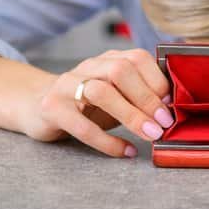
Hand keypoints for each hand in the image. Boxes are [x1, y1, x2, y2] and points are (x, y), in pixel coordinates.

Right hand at [26, 48, 173, 157]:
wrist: (35, 103)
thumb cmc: (86, 102)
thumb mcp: (114, 92)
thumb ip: (138, 93)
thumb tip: (172, 108)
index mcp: (108, 59)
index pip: (137, 58)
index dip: (157, 81)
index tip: (172, 104)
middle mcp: (88, 67)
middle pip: (121, 71)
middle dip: (147, 97)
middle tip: (164, 122)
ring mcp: (67, 85)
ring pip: (101, 92)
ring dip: (131, 115)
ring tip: (150, 135)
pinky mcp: (52, 108)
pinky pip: (82, 125)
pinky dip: (107, 141)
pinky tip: (125, 150)